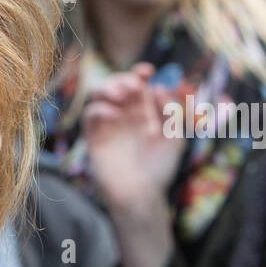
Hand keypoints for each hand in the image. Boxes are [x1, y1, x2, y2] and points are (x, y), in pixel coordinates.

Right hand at [80, 63, 180, 266]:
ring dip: (108, 89)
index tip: (148, 72)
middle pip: (116, 85)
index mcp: (143, 110)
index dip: (140, 73)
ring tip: (122, 95)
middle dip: (123, 79)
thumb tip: (160, 87)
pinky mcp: (94, 137)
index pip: (137, 84)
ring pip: (99, 96)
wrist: (141, 194)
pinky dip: (100, 108)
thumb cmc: (159, 167)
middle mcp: (124, 114)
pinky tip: (114, 114)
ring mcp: (108, 124)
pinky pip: (90, 115)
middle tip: (134, 87)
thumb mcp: (174, 137)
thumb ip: (171, 112)